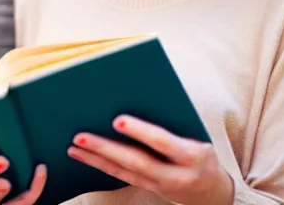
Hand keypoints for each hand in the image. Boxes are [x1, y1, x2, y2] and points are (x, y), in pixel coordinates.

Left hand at [67, 115, 233, 204]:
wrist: (210, 190)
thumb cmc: (200, 148)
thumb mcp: (197, 134)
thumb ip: (173, 118)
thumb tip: (140, 93)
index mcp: (192, 155)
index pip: (163, 142)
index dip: (141, 132)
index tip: (117, 120)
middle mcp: (176, 175)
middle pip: (137, 162)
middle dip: (107, 148)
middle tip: (81, 135)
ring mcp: (159, 185)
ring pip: (123, 172)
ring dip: (96, 158)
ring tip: (74, 144)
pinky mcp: (147, 188)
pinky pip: (120, 177)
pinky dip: (99, 165)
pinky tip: (81, 155)